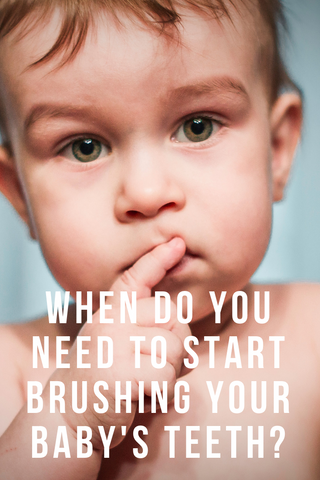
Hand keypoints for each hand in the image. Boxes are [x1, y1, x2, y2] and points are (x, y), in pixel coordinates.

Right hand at [49, 237, 190, 448]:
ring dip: (168, 373)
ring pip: (174, 349)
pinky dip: (162, 393)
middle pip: (173, 318)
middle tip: (152, 365)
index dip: (158, 259)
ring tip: (141, 381)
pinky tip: (140, 396)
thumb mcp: (117, 346)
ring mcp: (112, 344)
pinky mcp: (119, 373)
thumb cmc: (102, 379)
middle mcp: (110, 321)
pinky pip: (166, 376)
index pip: (136, 278)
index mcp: (111, 312)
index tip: (177, 242)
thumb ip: (147, 336)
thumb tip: (190, 346)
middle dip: (176, 345)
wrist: (67, 416)